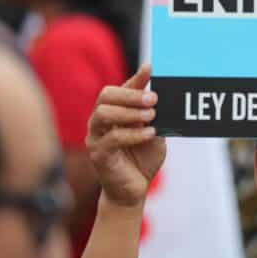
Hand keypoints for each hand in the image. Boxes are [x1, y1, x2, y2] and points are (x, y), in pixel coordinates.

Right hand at [85, 63, 166, 206]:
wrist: (134, 189)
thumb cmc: (143, 158)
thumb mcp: (153, 131)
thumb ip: (153, 115)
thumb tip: (161, 93)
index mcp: (112, 112)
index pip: (119, 89)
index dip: (135, 78)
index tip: (151, 68)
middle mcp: (99, 122)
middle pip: (105, 96)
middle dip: (130, 95)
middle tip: (153, 99)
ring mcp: (96, 137)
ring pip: (103, 114)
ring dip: (130, 112)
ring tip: (151, 116)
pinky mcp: (98, 154)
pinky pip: (112, 138)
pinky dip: (133, 134)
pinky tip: (149, 134)